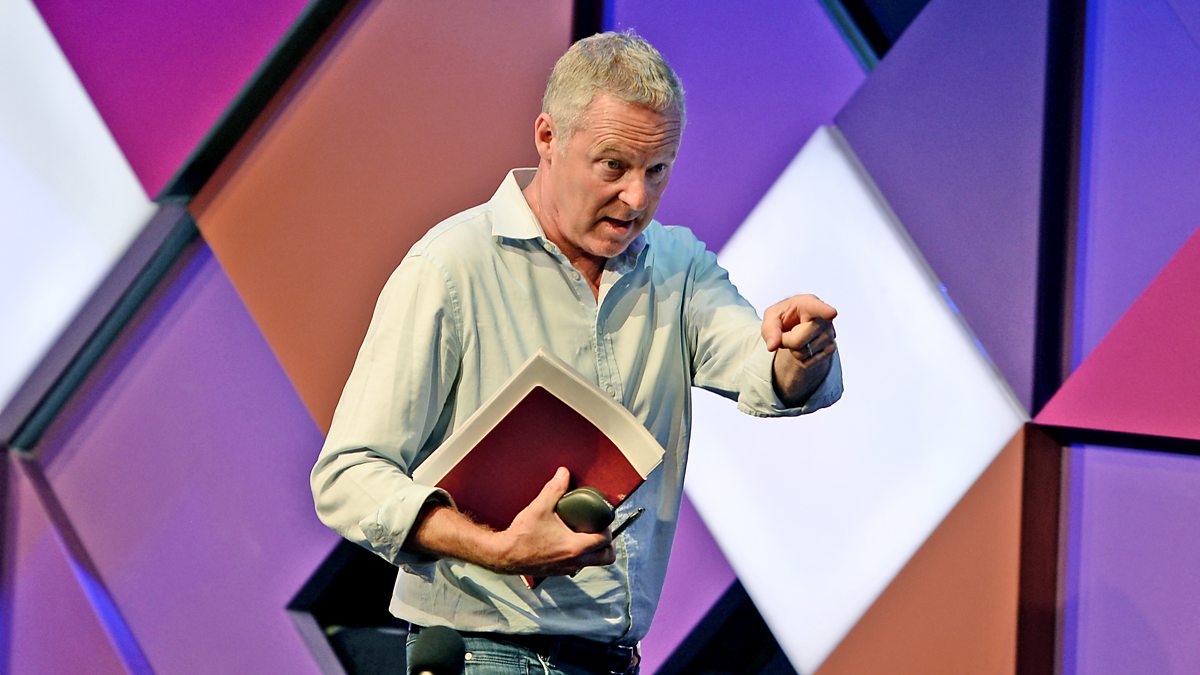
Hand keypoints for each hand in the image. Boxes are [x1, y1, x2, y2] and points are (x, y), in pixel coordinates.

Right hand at [491, 467, 615, 576]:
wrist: (504, 555)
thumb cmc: (522, 536)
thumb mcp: (540, 508)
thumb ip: (554, 488)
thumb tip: (564, 473)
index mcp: (575, 547)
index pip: (605, 540)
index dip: (608, 528)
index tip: (602, 519)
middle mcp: (574, 562)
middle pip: (606, 557)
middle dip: (608, 543)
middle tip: (600, 529)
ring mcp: (567, 569)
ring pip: (593, 563)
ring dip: (595, 551)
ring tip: (586, 533)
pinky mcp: (558, 572)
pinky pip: (578, 566)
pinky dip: (581, 556)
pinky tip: (569, 541)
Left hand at [762, 295, 837, 405]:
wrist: (798, 326)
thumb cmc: (786, 316)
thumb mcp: (772, 317)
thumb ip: (769, 328)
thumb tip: (772, 346)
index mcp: (809, 303)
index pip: (818, 308)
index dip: (824, 311)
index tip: (831, 313)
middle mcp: (824, 318)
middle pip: (797, 341)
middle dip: (785, 341)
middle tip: (788, 332)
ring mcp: (830, 335)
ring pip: (801, 353)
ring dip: (792, 349)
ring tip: (797, 337)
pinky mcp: (830, 350)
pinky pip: (806, 362)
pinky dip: (799, 357)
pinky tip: (804, 345)